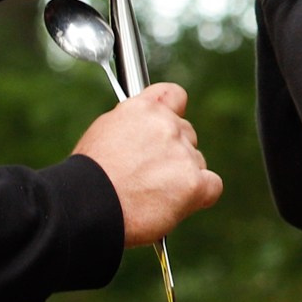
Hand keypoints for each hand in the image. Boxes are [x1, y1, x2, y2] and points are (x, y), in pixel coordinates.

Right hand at [71, 81, 223, 245]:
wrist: (88, 205)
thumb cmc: (90, 177)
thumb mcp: (105, 132)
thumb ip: (133, 125)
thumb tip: (145, 131)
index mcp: (143, 109)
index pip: (174, 95)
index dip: (173, 111)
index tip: (169, 122)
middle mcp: (166, 126)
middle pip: (187, 133)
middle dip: (174, 152)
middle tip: (150, 174)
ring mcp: (182, 154)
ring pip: (197, 161)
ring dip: (183, 176)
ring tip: (153, 194)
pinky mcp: (194, 183)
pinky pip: (212, 185)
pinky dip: (200, 195)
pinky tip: (178, 203)